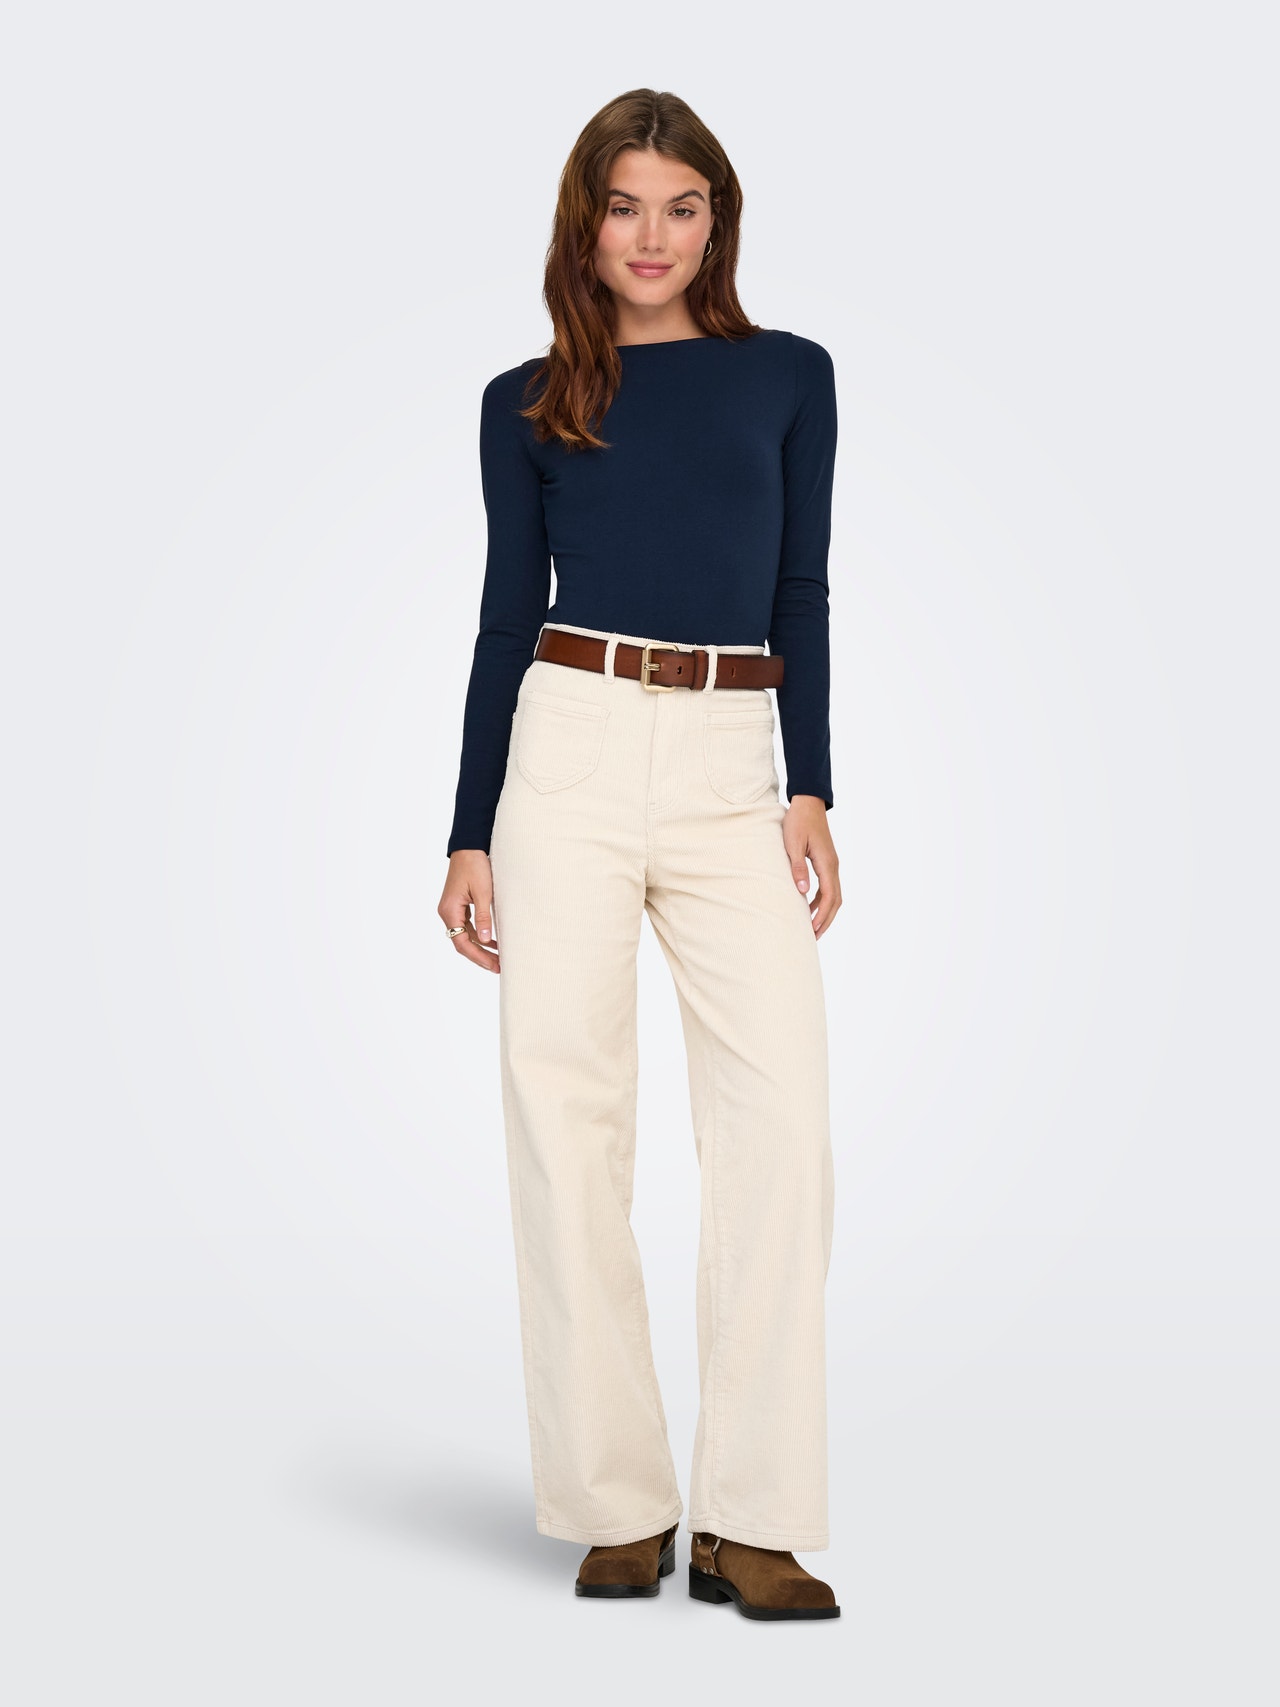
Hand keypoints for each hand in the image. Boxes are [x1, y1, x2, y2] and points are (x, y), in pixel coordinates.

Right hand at [439, 850, 500, 971]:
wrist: (469, 846)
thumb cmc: (475, 866)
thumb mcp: (483, 893)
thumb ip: (483, 918)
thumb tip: (485, 941)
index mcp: (449, 911)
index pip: (461, 943)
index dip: (478, 957)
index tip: (494, 965)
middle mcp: (447, 912)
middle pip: (462, 942)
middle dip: (480, 956)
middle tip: (499, 967)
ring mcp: (452, 909)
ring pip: (465, 936)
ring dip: (481, 947)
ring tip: (498, 958)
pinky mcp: (459, 905)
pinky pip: (467, 926)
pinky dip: (480, 935)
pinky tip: (493, 942)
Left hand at [783, 796, 840, 939]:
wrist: (808, 802)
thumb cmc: (798, 821)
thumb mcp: (793, 844)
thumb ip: (797, 868)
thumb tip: (802, 892)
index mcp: (827, 863)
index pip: (829, 896)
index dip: (822, 916)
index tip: (812, 930)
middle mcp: (833, 866)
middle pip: (836, 900)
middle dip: (826, 920)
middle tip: (813, 937)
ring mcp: (831, 864)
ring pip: (834, 895)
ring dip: (825, 912)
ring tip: (812, 928)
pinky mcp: (827, 862)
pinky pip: (828, 887)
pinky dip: (821, 901)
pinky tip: (808, 907)